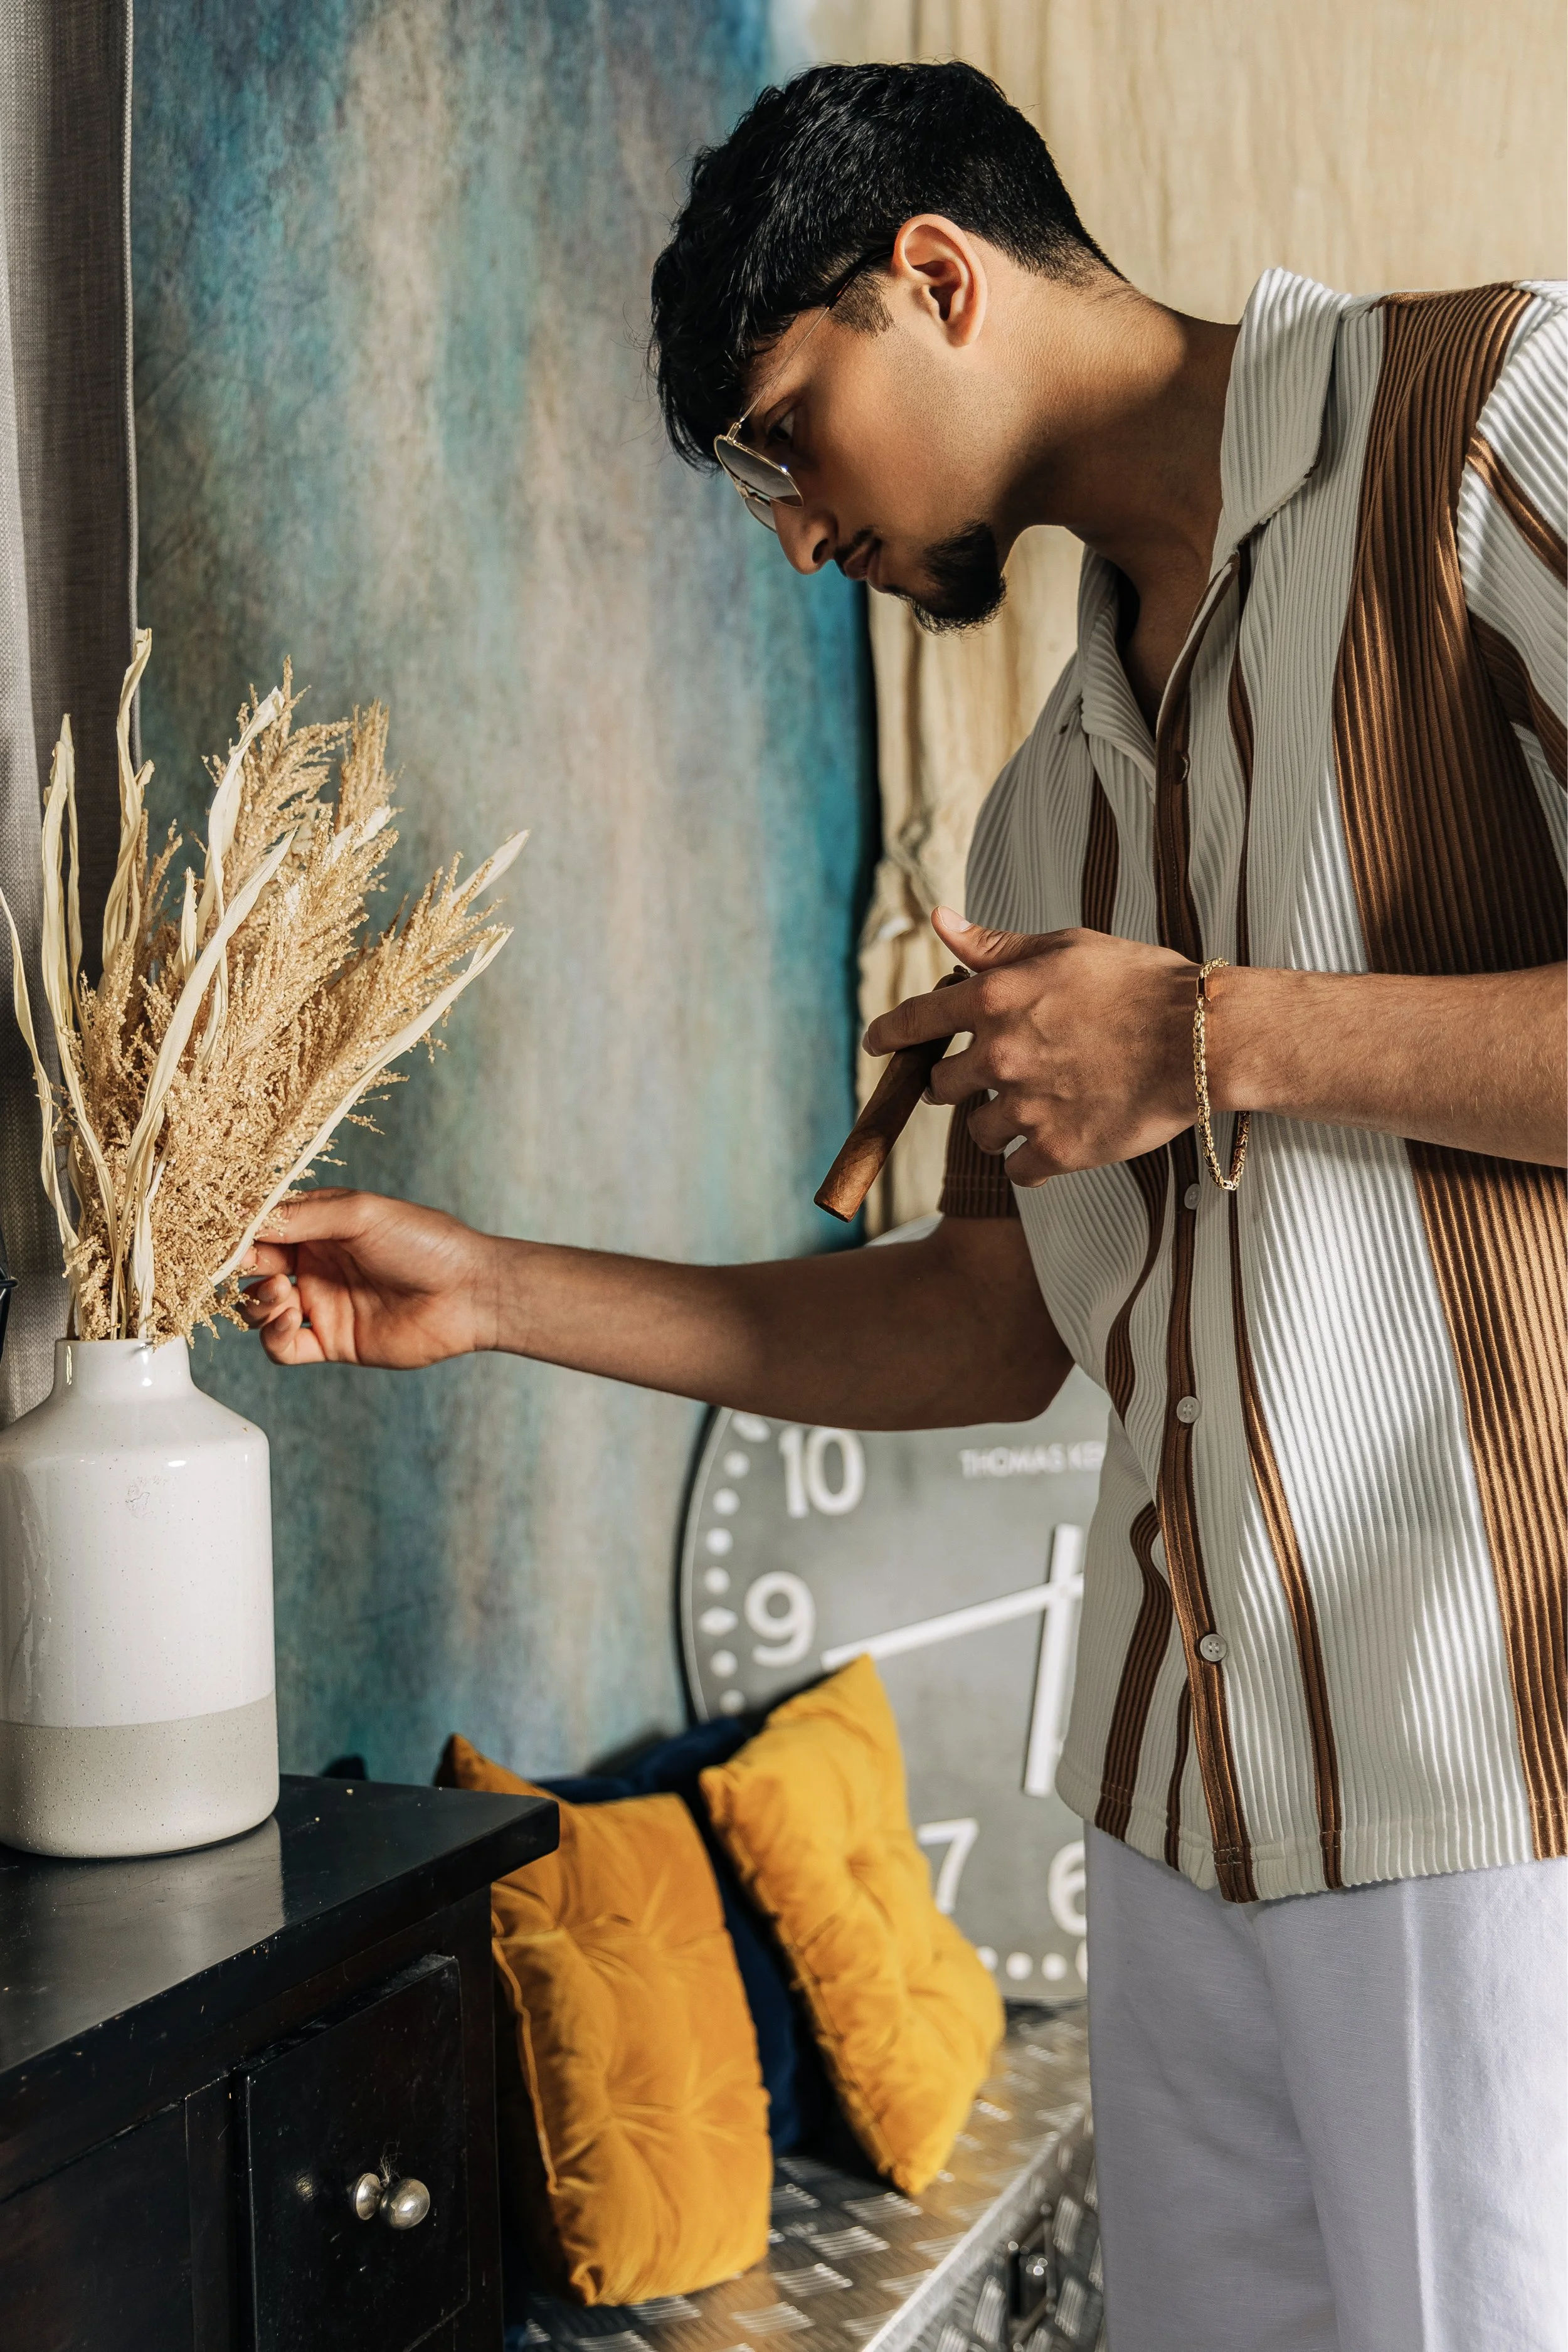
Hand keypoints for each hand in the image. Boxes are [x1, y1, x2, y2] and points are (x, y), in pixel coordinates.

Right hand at [238, 1189, 502, 1365]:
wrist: (469, 1293)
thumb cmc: (425, 1242)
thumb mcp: (360, 1214)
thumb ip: (301, 1217)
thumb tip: (245, 1217)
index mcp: (321, 1224)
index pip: (261, 1226)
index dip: (236, 1232)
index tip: (217, 1237)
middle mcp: (316, 1262)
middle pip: (252, 1267)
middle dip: (239, 1268)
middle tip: (247, 1268)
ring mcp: (322, 1303)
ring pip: (258, 1309)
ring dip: (255, 1303)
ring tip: (281, 1295)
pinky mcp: (331, 1341)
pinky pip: (282, 1347)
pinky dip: (273, 1337)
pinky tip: (291, 1320)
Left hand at [863, 908, 1198, 1183]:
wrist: (1202, 1040)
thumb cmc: (1138, 983)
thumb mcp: (1064, 947)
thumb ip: (995, 946)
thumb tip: (939, 921)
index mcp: (994, 1000)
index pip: (913, 1022)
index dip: (887, 1035)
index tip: (875, 1045)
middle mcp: (998, 1056)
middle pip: (943, 1085)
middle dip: (960, 1081)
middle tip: (998, 1074)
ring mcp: (1026, 1108)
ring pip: (980, 1131)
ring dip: (998, 1122)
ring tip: (1037, 1106)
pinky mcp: (1058, 1152)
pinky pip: (1018, 1171)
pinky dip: (1031, 1162)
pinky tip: (1056, 1143)